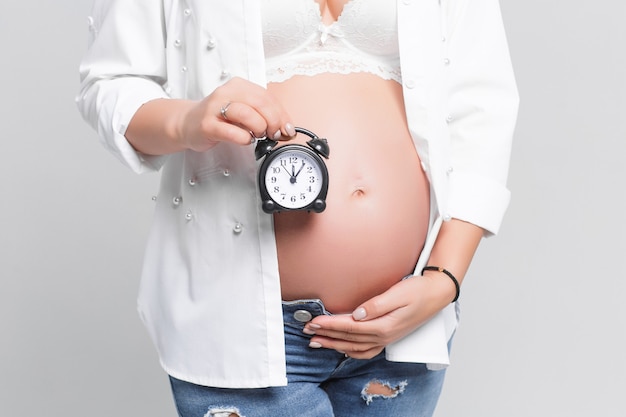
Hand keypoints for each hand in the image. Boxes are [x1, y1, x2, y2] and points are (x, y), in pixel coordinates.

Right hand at [177, 77, 295, 151]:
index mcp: (239, 86)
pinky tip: (246, 139)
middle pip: (260, 103)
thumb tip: (286, 128)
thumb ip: (264, 115)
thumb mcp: (244, 111)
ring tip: (258, 135)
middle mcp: (226, 93)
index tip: (288, 129)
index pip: (267, 97)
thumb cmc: (218, 118)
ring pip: (246, 114)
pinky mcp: (208, 125)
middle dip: (273, 121)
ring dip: (259, 127)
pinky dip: (244, 138)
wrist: (188, 123)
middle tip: (275, 133)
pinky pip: (231, 131)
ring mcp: (215, 108)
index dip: (282, 115)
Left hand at [304, 275, 455, 358]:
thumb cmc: (418, 291)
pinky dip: (350, 351)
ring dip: (334, 345)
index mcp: (385, 325)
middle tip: (307, 331)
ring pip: (355, 348)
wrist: (436, 295)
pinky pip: (365, 350)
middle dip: (326, 336)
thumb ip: (377, 305)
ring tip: (317, 342)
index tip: (313, 322)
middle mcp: (384, 336)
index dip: (330, 325)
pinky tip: (340, 347)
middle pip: (348, 339)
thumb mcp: (398, 293)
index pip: (350, 327)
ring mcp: (386, 339)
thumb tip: (357, 314)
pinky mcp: (388, 337)